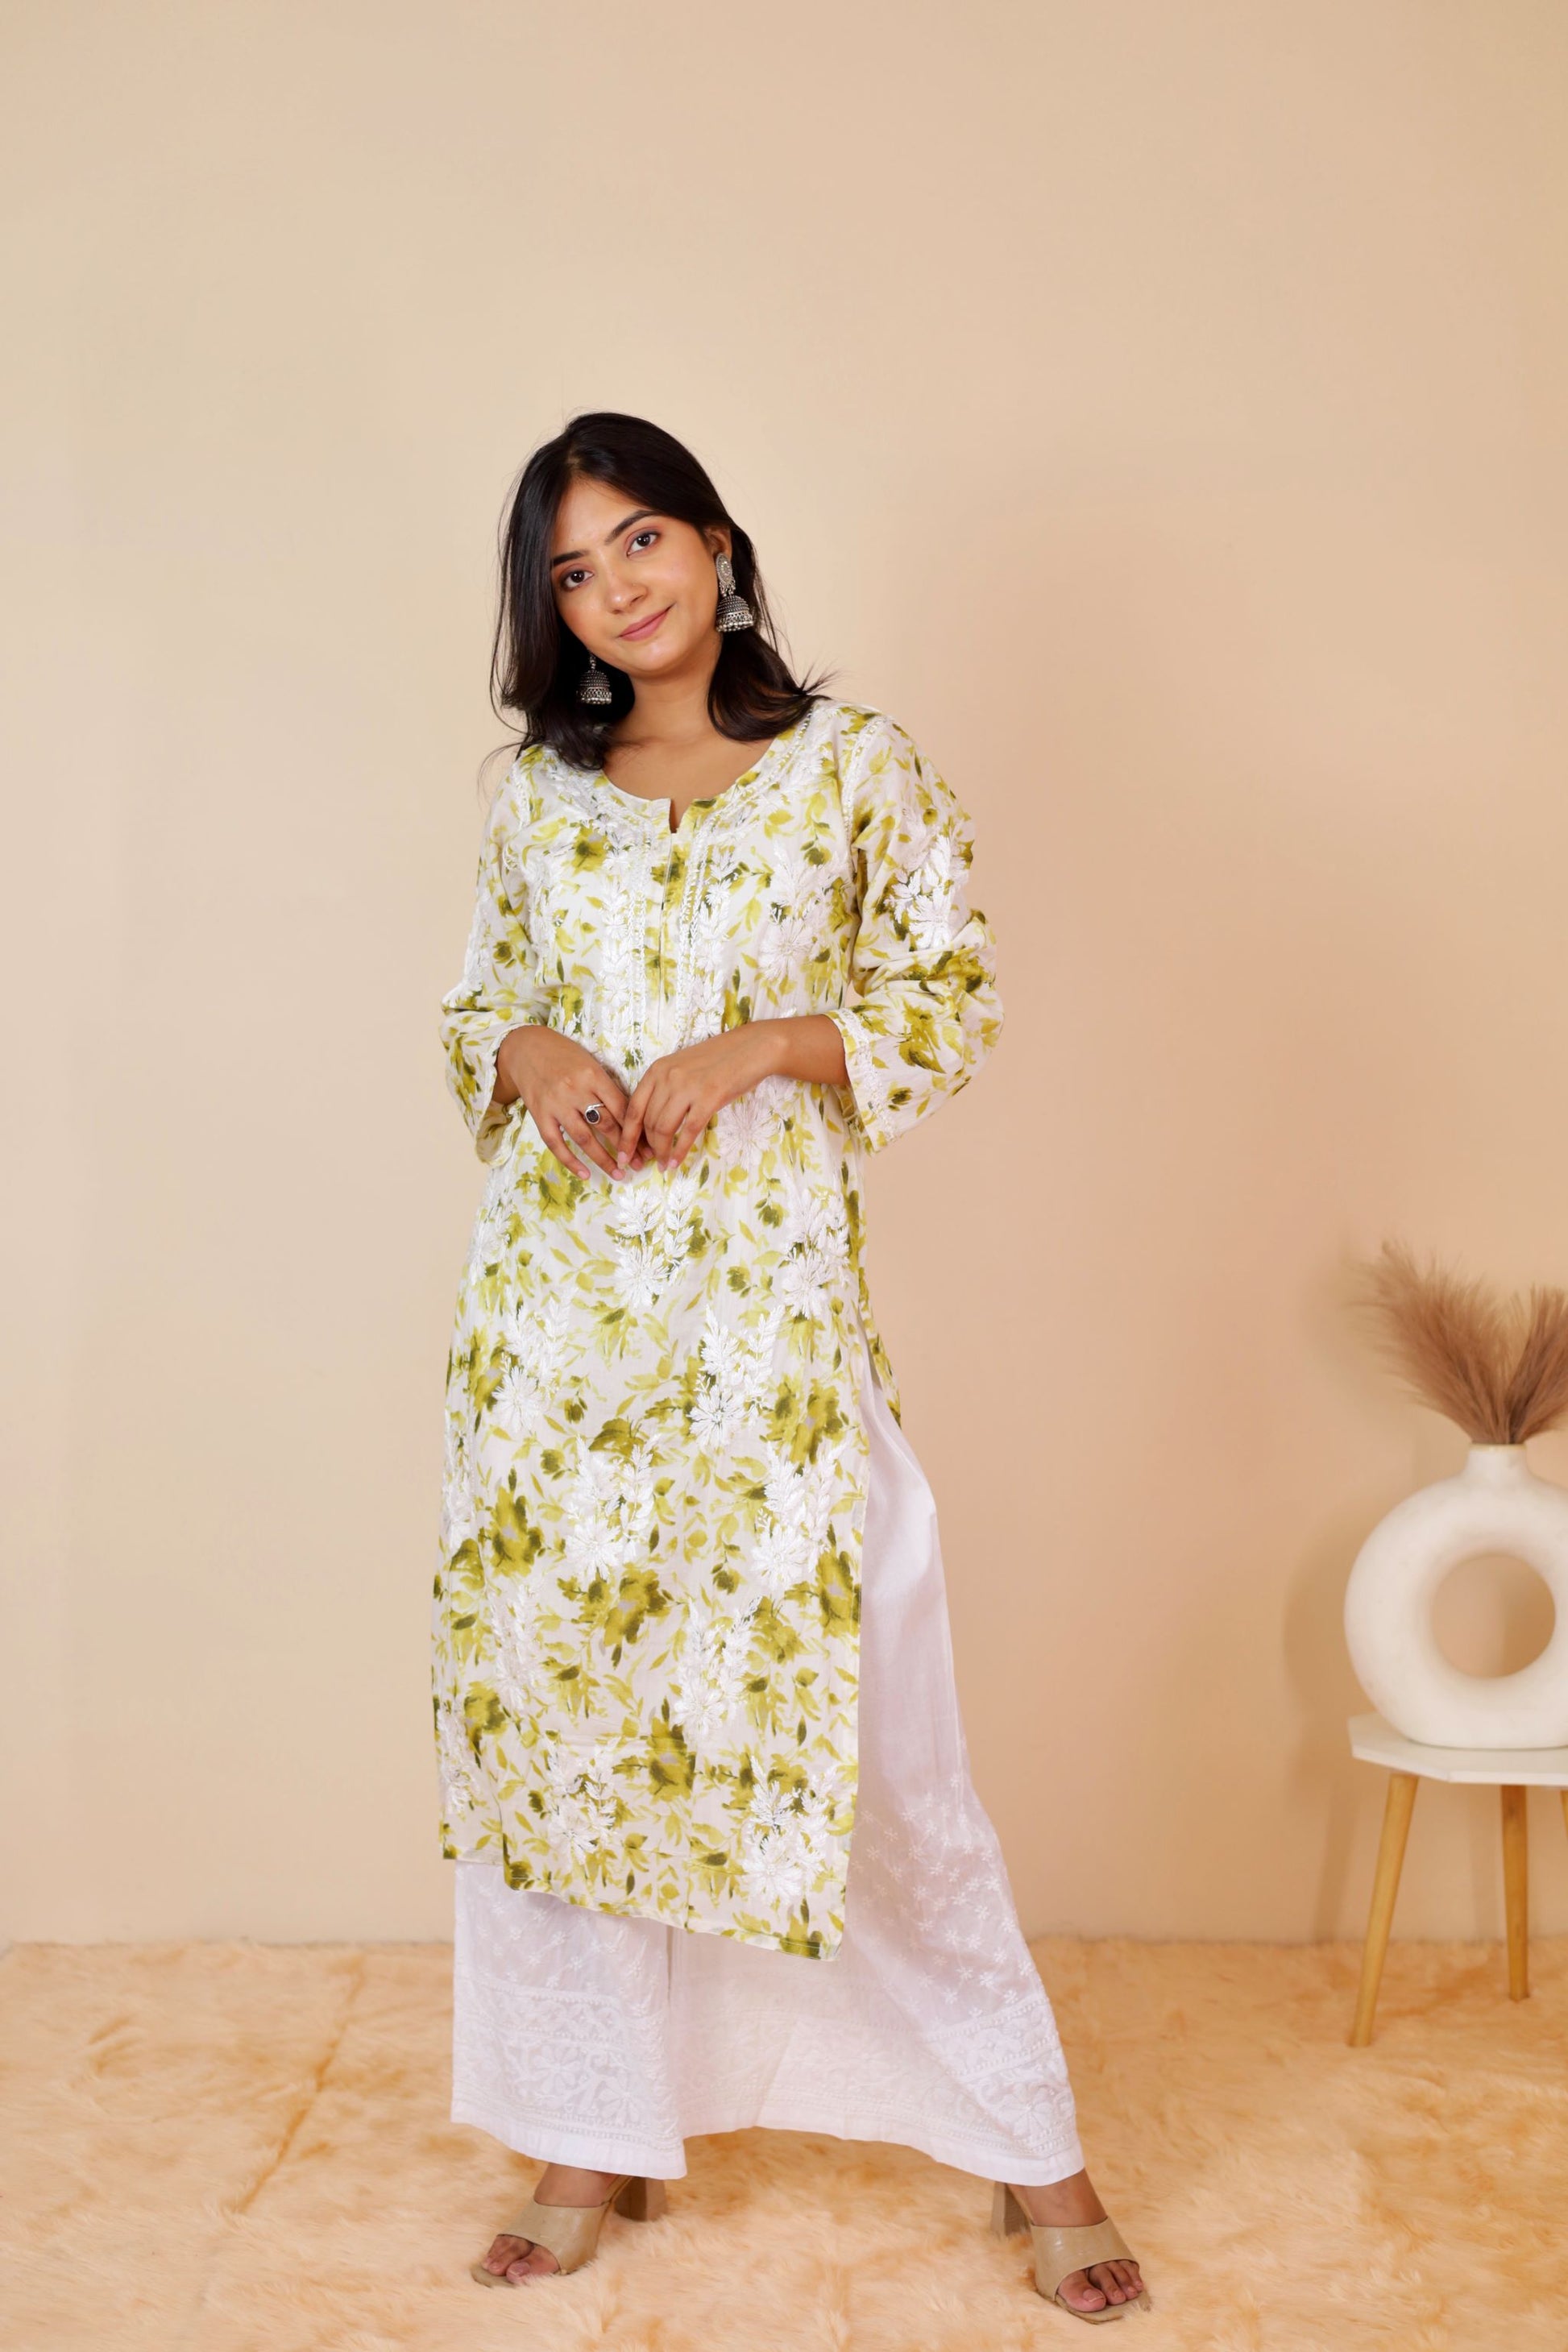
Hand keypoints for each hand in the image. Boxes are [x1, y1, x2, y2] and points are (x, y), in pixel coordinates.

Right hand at [494, 1026, 647, 1180]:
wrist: (526, 1048)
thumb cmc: (565, 1055)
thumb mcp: (590, 1064)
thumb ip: (607, 1088)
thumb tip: (631, 1118)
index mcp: (593, 1075)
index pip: (621, 1108)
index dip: (636, 1130)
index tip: (648, 1146)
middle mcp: (575, 1090)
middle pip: (605, 1125)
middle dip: (625, 1148)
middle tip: (639, 1165)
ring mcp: (556, 1104)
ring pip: (584, 1138)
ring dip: (603, 1159)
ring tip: (618, 1174)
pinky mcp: (539, 1115)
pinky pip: (556, 1143)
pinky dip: (570, 1161)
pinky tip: (585, 1174)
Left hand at [618, 1027, 779, 1170]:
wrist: (751, 1048)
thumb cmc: (718, 1060)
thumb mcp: (682, 1068)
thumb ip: (665, 1089)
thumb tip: (652, 1123)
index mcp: (657, 1070)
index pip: (633, 1108)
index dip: (626, 1136)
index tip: (621, 1155)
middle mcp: (668, 1077)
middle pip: (648, 1121)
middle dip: (647, 1147)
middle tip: (651, 1161)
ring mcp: (688, 1087)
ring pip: (664, 1128)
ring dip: (662, 1151)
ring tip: (664, 1164)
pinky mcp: (709, 1098)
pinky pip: (688, 1131)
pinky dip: (680, 1151)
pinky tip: (677, 1163)